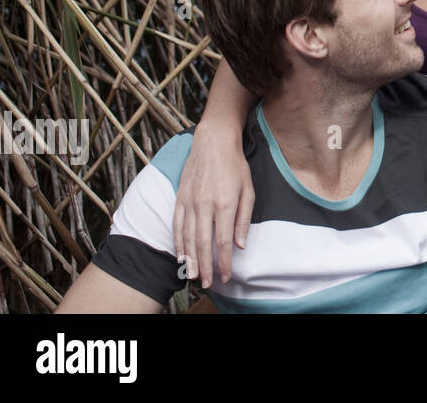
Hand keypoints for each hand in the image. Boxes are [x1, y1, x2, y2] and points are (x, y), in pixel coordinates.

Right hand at [171, 121, 254, 288]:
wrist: (213, 142)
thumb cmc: (235, 166)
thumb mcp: (249, 190)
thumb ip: (244, 219)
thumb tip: (239, 245)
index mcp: (225, 204)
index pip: (223, 242)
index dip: (224, 262)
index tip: (227, 277)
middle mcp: (205, 205)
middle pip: (203, 244)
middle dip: (205, 267)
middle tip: (207, 283)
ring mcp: (189, 202)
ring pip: (187, 237)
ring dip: (190, 259)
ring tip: (192, 276)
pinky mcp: (180, 198)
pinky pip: (176, 225)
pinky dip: (178, 243)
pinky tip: (180, 255)